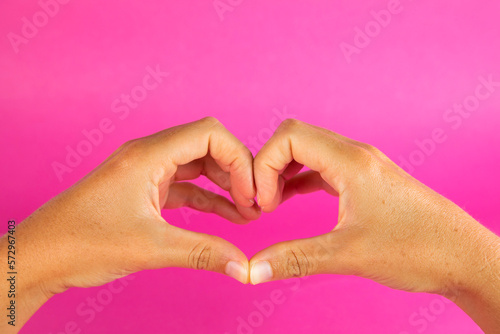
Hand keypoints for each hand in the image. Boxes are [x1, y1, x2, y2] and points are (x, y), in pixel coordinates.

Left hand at [1, 117, 259, 330]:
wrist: (41, 256)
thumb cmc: (82, 242)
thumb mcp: (151, 247)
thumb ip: (203, 252)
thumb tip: (244, 267)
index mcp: (149, 155)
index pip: (210, 134)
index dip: (239, 159)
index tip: (250, 193)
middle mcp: (148, 155)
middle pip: (207, 147)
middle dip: (235, 172)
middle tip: (253, 203)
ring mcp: (145, 172)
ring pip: (197, 166)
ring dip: (223, 186)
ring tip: (246, 212)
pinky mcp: (143, 190)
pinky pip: (185, 186)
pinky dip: (207, 199)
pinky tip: (226, 217)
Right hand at [249, 119, 499, 331]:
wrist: (463, 256)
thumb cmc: (417, 249)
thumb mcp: (348, 255)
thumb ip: (295, 259)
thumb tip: (253, 270)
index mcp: (350, 161)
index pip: (288, 137)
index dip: (264, 165)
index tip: (265, 203)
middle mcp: (355, 154)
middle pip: (295, 137)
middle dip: (269, 165)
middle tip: (265, 202)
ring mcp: (362, 165)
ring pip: (309, 151)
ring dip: (284, 171)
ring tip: (274, 203)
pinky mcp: (365, 179)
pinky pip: (323, 167)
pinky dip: (301, 179)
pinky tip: (292, 200)